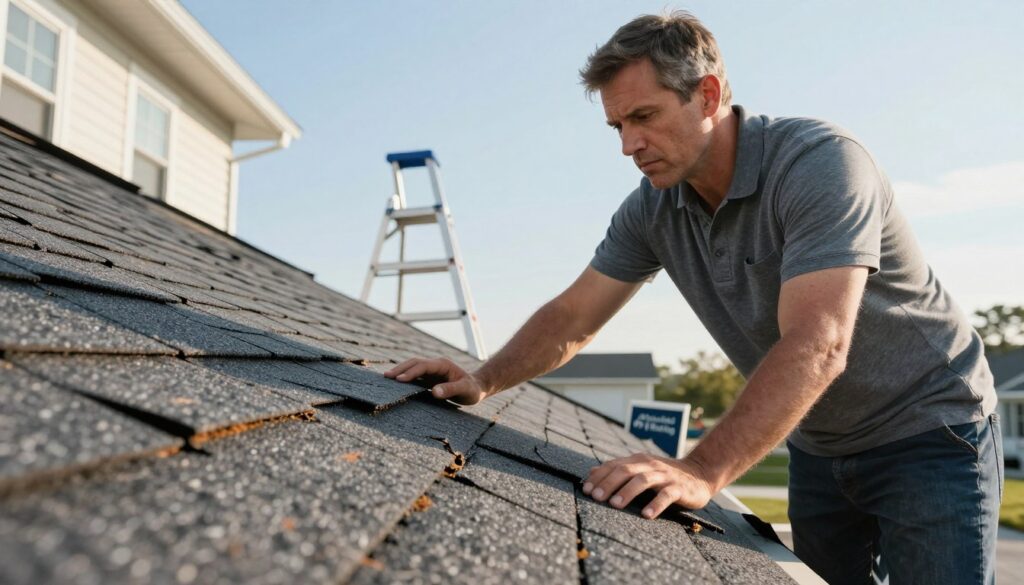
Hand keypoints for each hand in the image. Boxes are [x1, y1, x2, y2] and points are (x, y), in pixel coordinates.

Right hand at [383, 357, 488, 404]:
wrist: (476, 388)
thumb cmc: (472, 389)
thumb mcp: (465, 390)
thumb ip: (450, 390)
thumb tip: (434, 392)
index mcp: (443, 365)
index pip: (423, 366)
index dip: (411, 372)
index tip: (399, 379)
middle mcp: (436, 365)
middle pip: (415, 363)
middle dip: (401, 369)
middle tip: (386, 376)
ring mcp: (432, 371)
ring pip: (413, 367)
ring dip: (401, 371)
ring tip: (387, 378)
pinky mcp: (430, 378)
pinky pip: (415, 375)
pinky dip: (405, 377)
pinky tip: (396, 383)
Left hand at [582, 453, 713, 518]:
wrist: (700, 472)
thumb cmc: (665, 475)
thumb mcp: (641, 469)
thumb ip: (618, 470)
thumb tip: (592, 472)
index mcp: (638, 460)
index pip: (614, 465)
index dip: (599, 477)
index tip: (586, 490)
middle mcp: (650, 465)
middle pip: (625, 470)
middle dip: (608, 483)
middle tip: (596, 497)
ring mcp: (665, 476)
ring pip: (643, 480)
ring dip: (627, 491)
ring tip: (615, 504)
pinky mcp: (679, 488)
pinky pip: (666, 495)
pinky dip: (655, 504)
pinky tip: (646, 515)